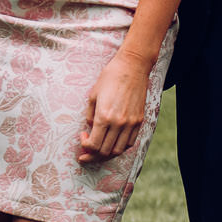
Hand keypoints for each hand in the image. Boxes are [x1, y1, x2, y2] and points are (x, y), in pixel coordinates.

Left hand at [79, 48, 154, 162]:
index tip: (83, 136)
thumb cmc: (110, 78)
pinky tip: (113, 142)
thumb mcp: (93, 96)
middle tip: (86, 149)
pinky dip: (120, 147)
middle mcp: (118, 123)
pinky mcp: (139, 120)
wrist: (132, 67)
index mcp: (104, 117)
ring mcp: (131, 123)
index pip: (93, 145)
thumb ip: (90, 116)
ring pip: (118, 150)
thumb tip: (91, 130)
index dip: (85, 146)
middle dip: (93, 154)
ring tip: (100, 148)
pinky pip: (130, 142)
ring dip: (107, 153)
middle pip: (104, 151)